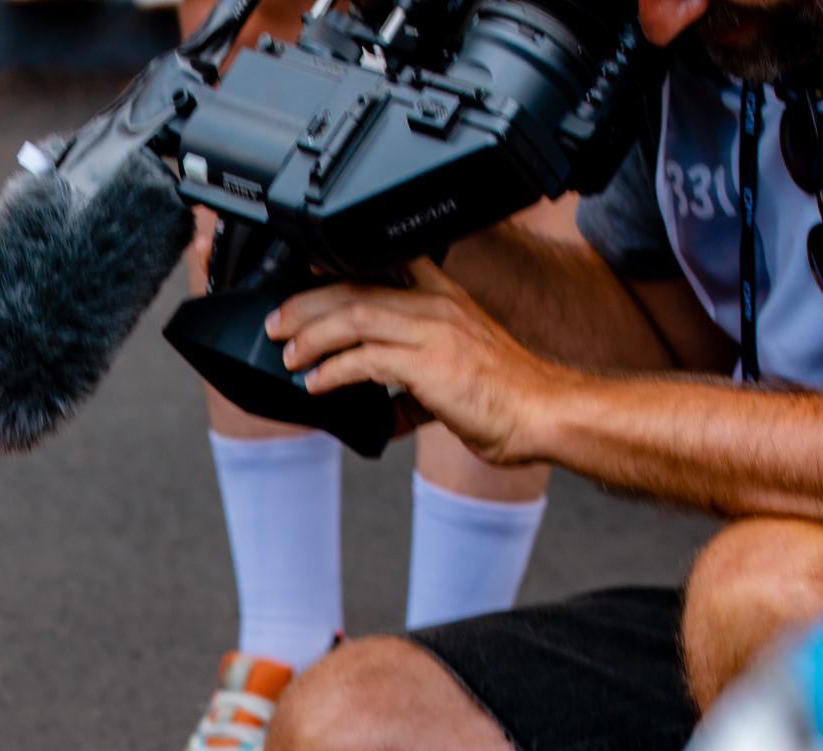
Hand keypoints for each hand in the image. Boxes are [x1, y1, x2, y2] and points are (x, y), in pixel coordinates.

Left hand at [266, 259, 561, 465]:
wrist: (543, 413)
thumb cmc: (506, 398)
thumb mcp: (455, 372)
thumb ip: (412, 380)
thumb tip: (377, 408)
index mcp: (445, 297)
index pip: (385, 265)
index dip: (339, 266)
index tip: (305, 276)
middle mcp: (437, 305)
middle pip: (357, 288)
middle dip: (308, 305)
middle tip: (279, 324)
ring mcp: (433, 331)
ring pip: (355, 315)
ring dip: (313, 335)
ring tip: (289, 354)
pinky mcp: (428, 363)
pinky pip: (367, 358)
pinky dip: (335, 370)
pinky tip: (317, 384)